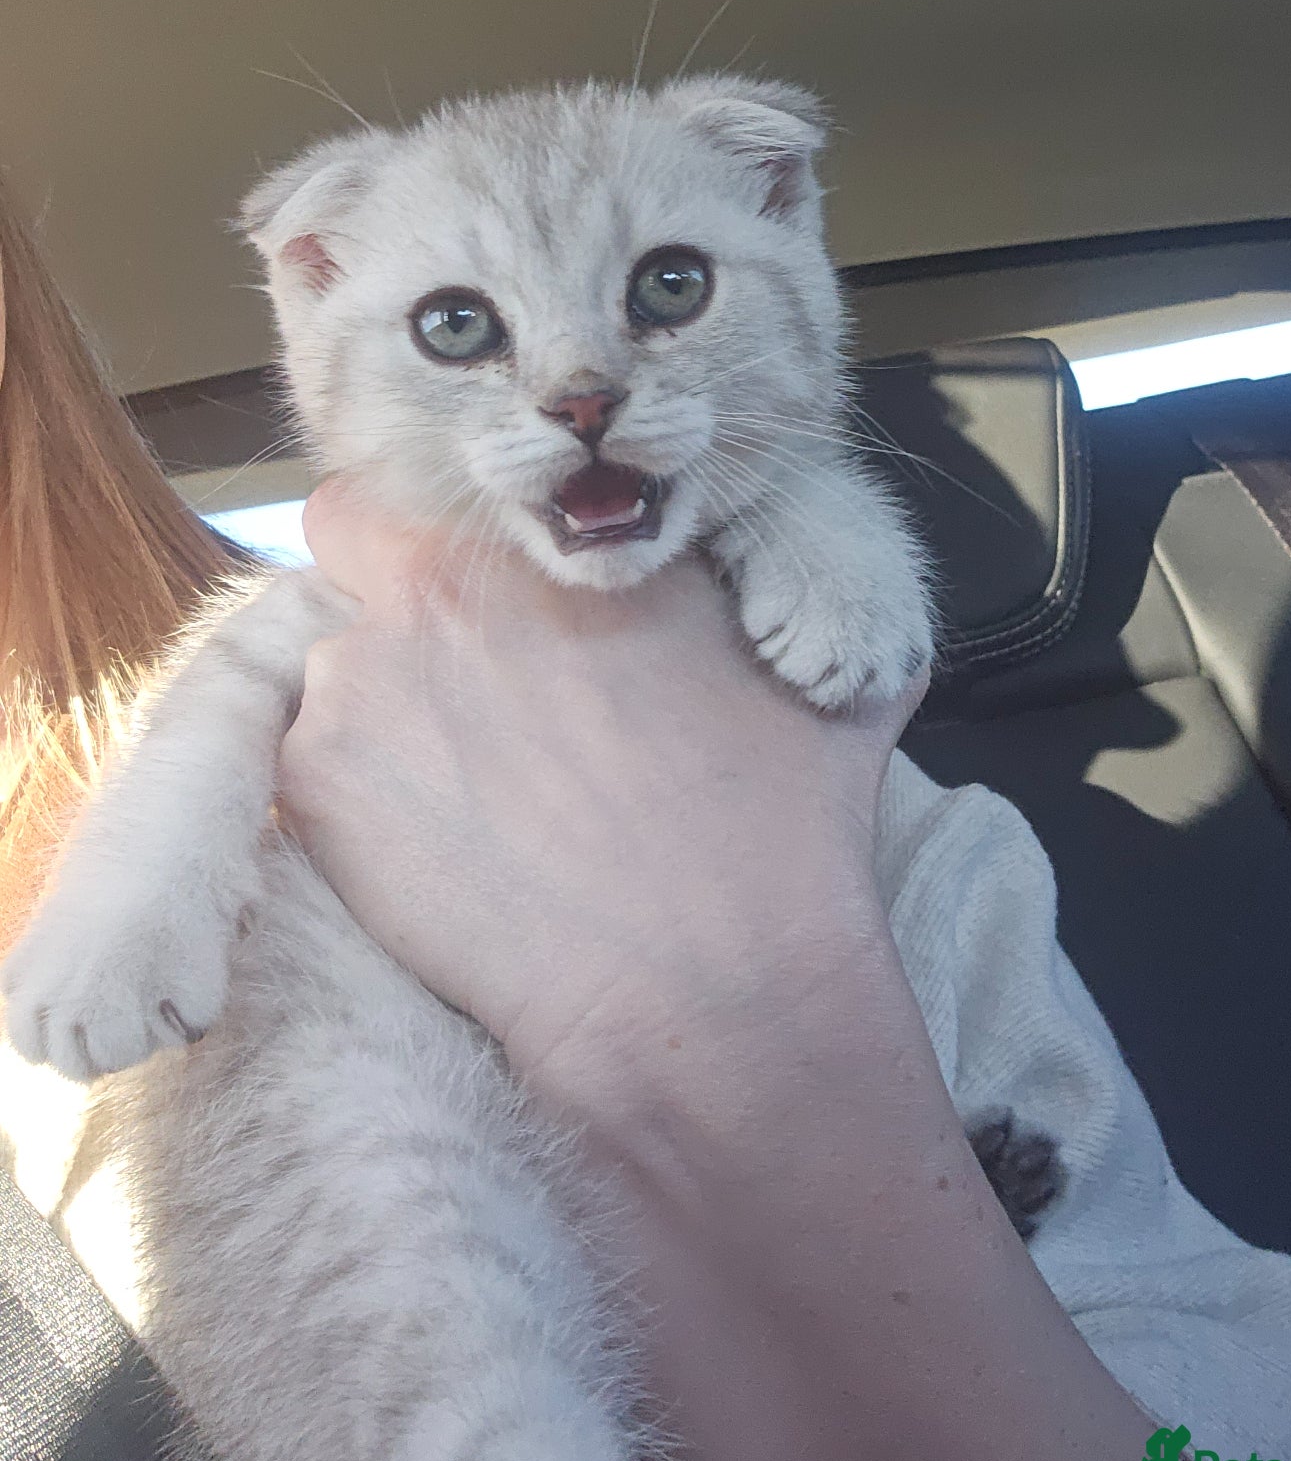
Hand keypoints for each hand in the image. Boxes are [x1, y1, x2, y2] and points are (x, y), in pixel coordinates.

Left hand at [278, 476, 923, 1108]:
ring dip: (376, 698)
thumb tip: (772, 561)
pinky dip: (354, 793)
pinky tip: (434, 849)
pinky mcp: (317, 779)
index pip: (451, 476)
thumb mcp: (815, 663)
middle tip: (443, 663)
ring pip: (332, 657)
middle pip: (353, 530)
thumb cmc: (780, 828)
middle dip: (381, 579)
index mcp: (563, 535)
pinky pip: (306, 758)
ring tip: (457, 786)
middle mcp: (448, 578)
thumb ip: (772, 588)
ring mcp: (365, 675)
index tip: (475, 579)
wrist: (707, 984)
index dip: (457, 525)